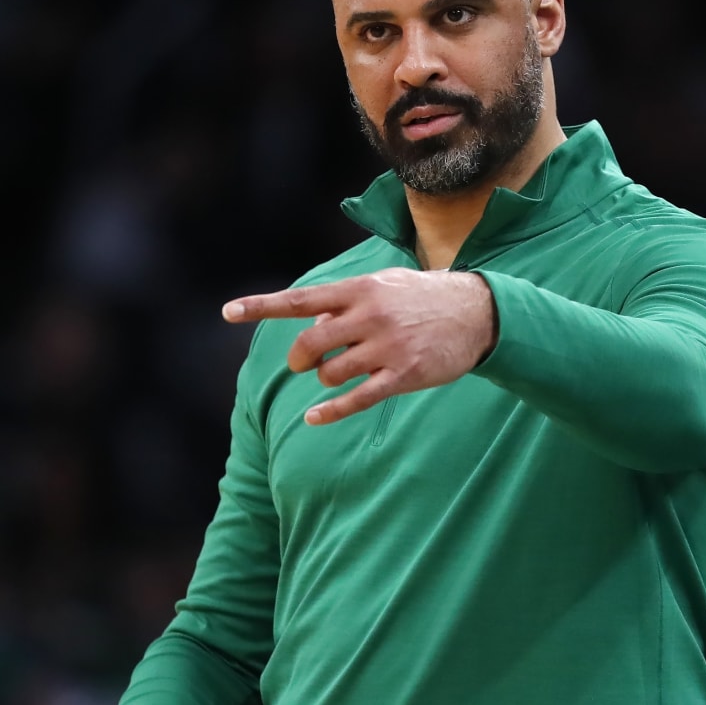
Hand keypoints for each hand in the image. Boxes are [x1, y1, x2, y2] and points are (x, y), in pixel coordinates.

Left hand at [223, 269, 495, 423]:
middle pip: (310, 344)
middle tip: (304, 364)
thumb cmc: (422, 298)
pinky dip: (331, 410)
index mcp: (359, 290)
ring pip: (331, 374)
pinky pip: (357, 399)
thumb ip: (344, 305)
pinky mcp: (403, 374)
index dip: (261, 306)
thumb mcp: (383, 286)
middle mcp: (369, 316)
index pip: (300, 299)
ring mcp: (386, 346)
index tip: (227, 312)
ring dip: (327, 379)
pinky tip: (314, 418)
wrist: (478, 311)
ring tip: (343, 373)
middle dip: (300, 359)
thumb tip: (311, 327)